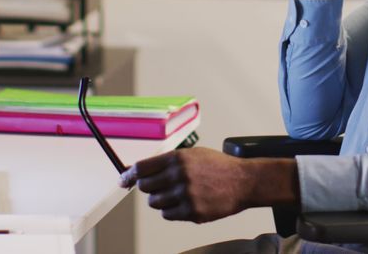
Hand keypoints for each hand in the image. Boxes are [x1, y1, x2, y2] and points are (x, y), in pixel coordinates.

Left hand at [119, 147, 253, 222]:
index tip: (124, 180)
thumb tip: (141, 170)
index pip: (142, 168)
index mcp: (178, 158)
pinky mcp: (192, 211)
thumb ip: (168, 161)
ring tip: (176, 193)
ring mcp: (186, 195)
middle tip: (158, 186)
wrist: (243, 181)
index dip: (130, 175)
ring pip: (154, 202)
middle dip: (148, 187)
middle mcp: (180, 175)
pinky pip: (167, 214)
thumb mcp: (193, 154)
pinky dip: (171, 210)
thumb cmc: (219, 166)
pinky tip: (184, 202)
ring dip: (160, 199)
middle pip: (145, 186)